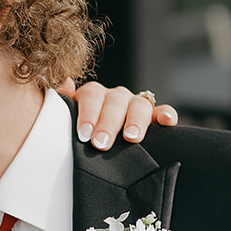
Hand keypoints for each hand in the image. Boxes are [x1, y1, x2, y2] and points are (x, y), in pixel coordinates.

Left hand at [60, 79, 177, 149]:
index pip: (91, 96)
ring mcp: (135, 105)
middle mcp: (115, 97)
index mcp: (93, 96)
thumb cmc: (81, 135)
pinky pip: (163, 111)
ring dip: (135, 120)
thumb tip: (64, 82)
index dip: (88, 114)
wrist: (98, 147)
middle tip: (101, 144)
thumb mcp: (67, 119)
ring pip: (139, 104)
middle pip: (115, 102)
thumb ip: (64, 103)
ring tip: (131, 137)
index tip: (84, 135)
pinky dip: (166, 114)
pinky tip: (167, 122)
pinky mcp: (154, 117)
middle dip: (108, 124)